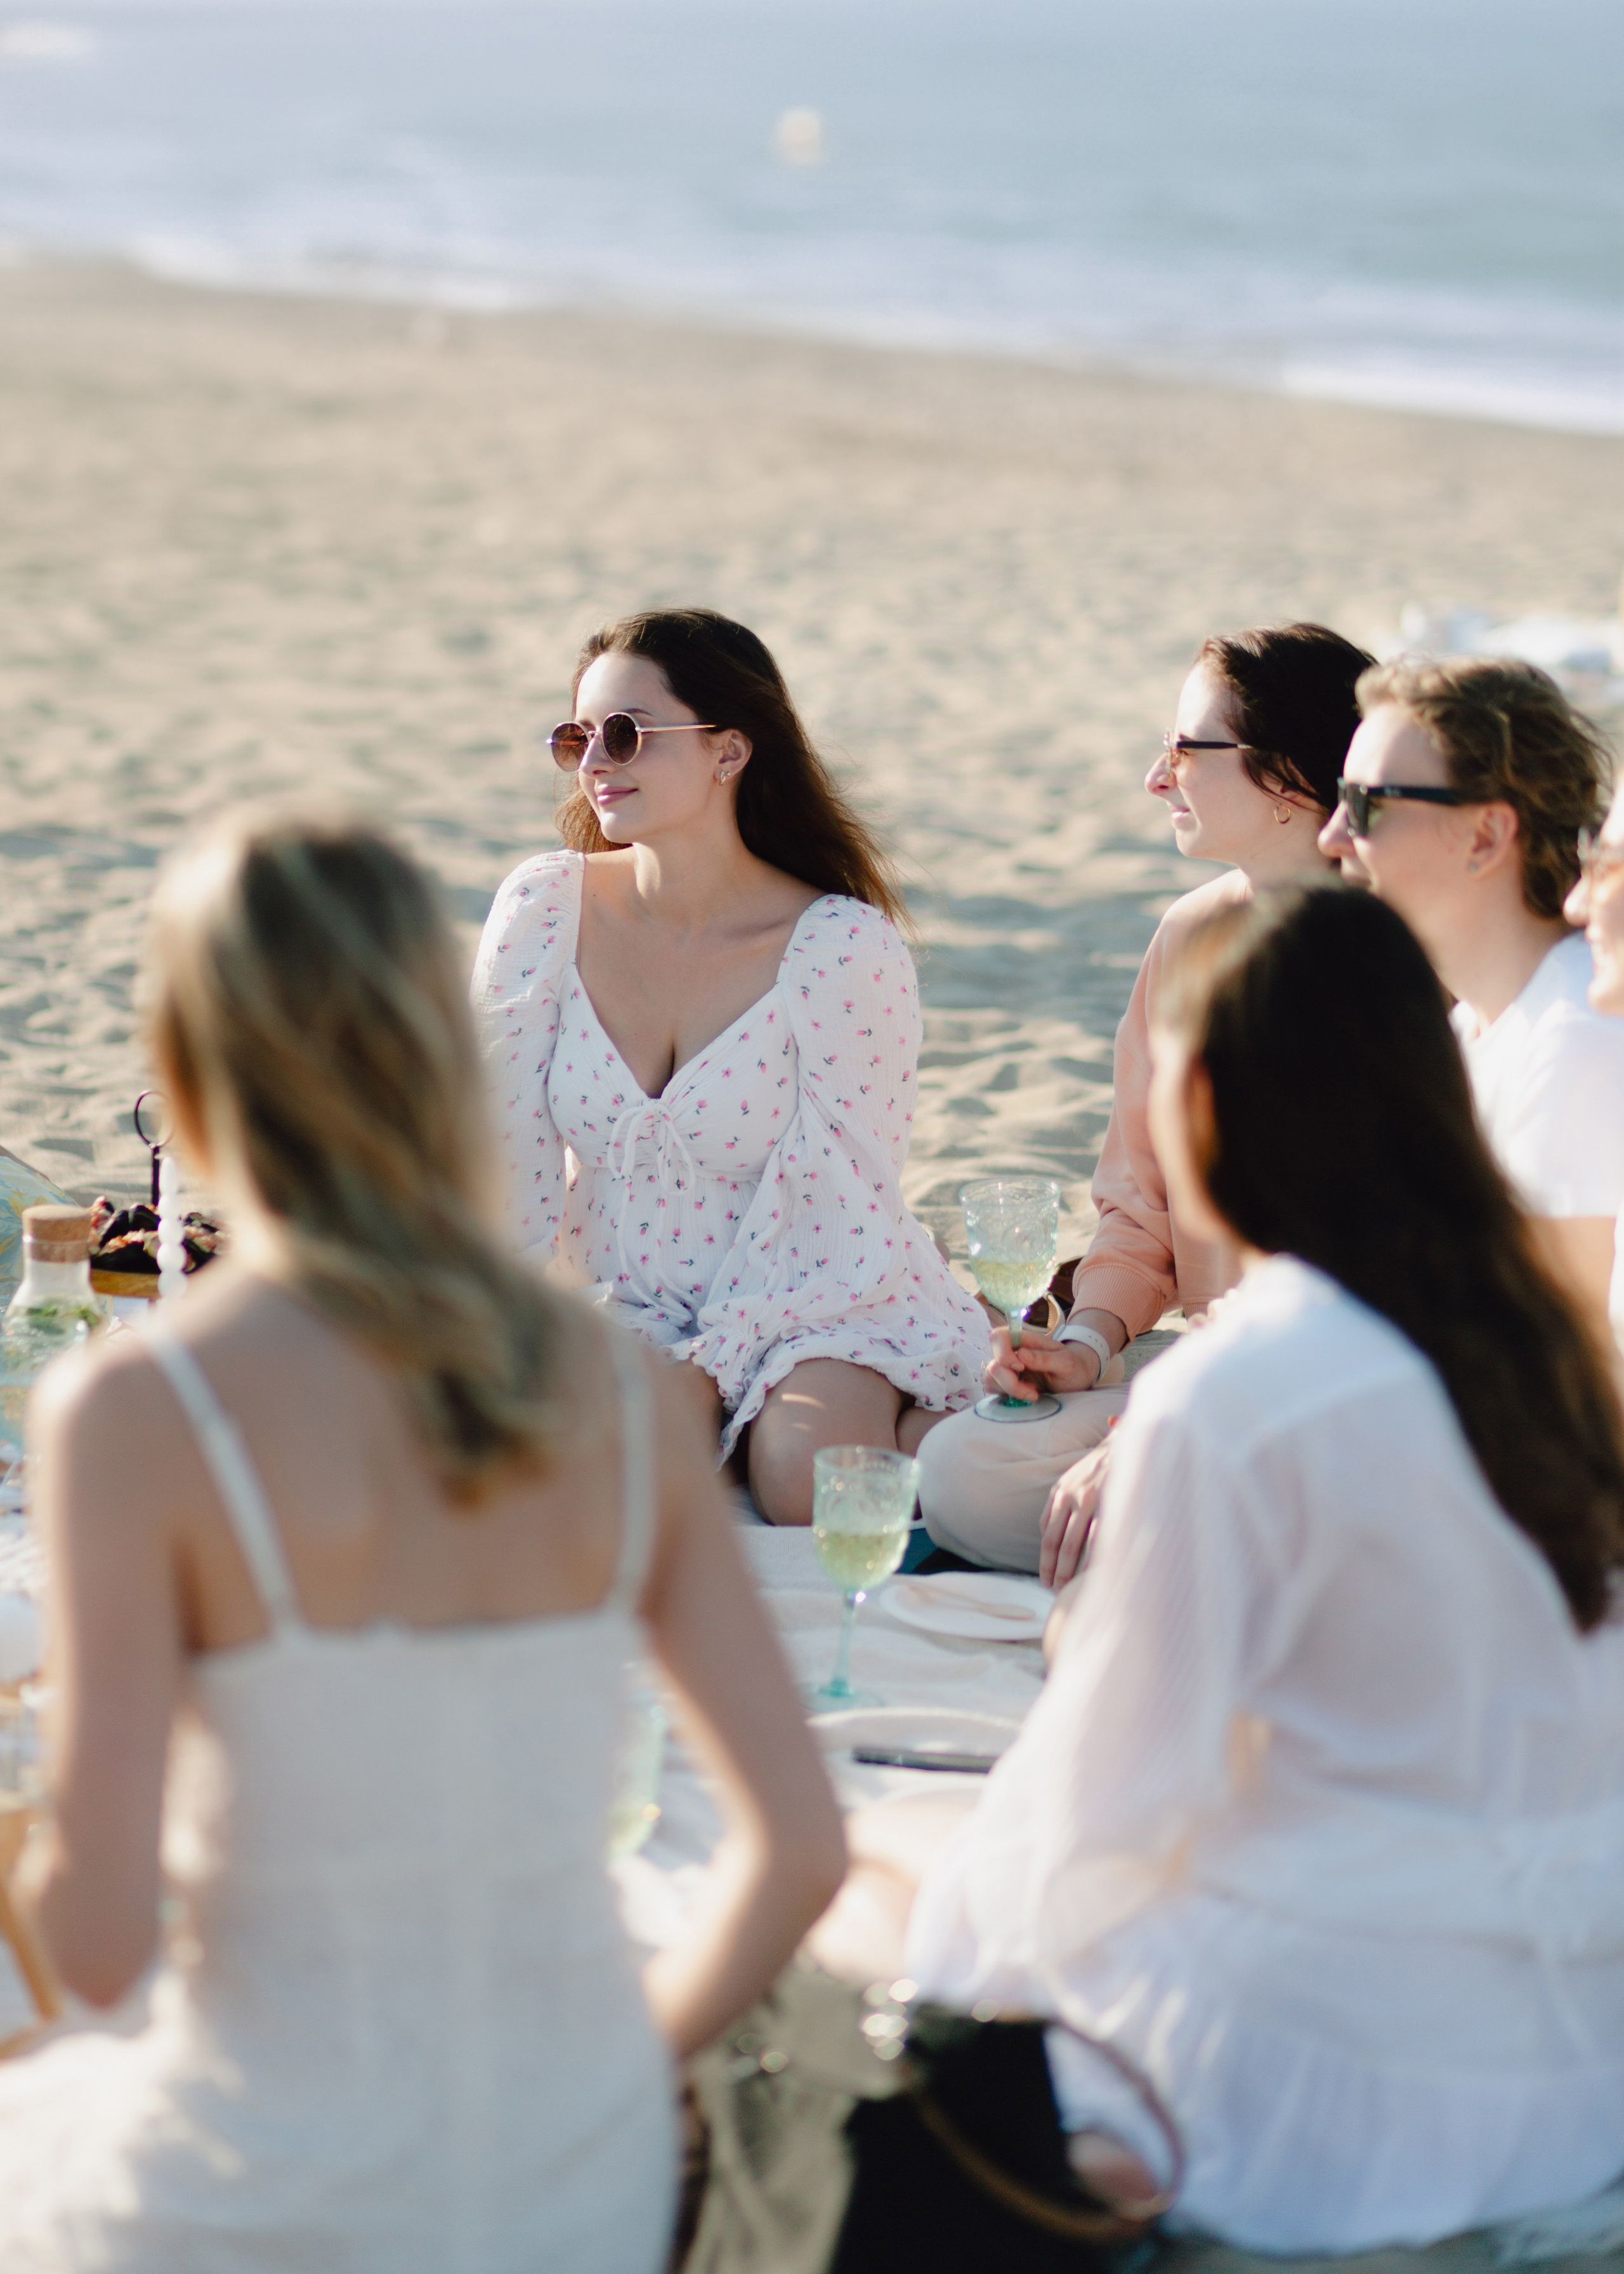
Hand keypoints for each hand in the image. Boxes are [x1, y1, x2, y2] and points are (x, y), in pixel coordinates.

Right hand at [982, 1324, 1099, 1401]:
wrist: (1077, 1380)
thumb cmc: (1073, 1367)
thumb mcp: (1066, 1362)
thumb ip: (1044, 1358)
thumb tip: (1020, 1355)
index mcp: (1025, 1340)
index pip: (999, 1336)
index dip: (1003, 1353)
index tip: (1020, 1368)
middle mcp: (1012, 1353)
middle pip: (993, 1364)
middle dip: (1010, 1382)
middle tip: (1033, 1392)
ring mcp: (1007, 1369)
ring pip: (991, 1379)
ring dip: (1010, 1391)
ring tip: (1033, 1394)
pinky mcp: (1006, 1384)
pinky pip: (994, 1389)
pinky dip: (1008, 1396)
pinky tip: (1027, 1396)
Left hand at [1039, 1439, 1113, 1589]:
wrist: (1129, 1443)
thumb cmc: (1103, 1465)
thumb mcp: (1075, 1478)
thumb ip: (1063, 1502)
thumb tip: (1048, 1533)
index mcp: (1060, 1491)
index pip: (1046, 1531)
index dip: (1045, 1557)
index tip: (1045, 1576)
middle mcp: (1070, 1495)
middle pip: (1056, 1542)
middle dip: (1053, 1570)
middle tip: (1053, 1590)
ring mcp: (1089, 1500)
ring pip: (1072, 1545)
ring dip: (1068, 1571)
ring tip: (1068, 1590)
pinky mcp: (1109, 1504)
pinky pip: (1098, 1539)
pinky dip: (1093, 1560)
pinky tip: (1092, 1576)